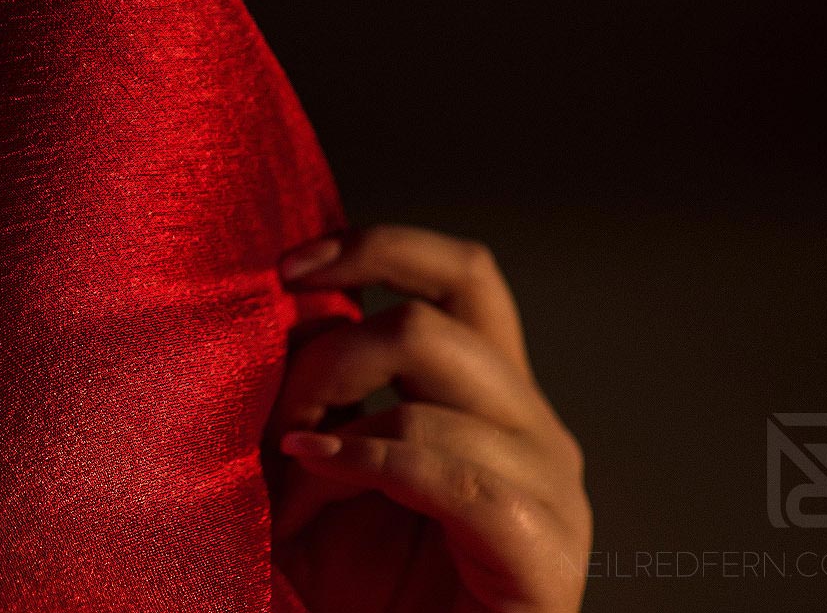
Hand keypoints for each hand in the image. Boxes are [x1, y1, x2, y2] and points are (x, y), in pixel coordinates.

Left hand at [265, 224, 589, 612]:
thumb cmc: (364, 594)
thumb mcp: (321, 472)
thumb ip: (318, 393)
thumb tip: (285, 315)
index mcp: (490, 395)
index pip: (460, 274)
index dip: (374, 248)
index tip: (285, 268)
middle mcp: (530, 425)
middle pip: (441, 310)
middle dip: (335, 344)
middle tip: (280, 405)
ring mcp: (547, 482)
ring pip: (438, 373)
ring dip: (335, 412)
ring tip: (288, 468)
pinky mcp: (542, 544)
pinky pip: (447, 466)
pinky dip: (363, 458)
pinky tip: (313, 468)